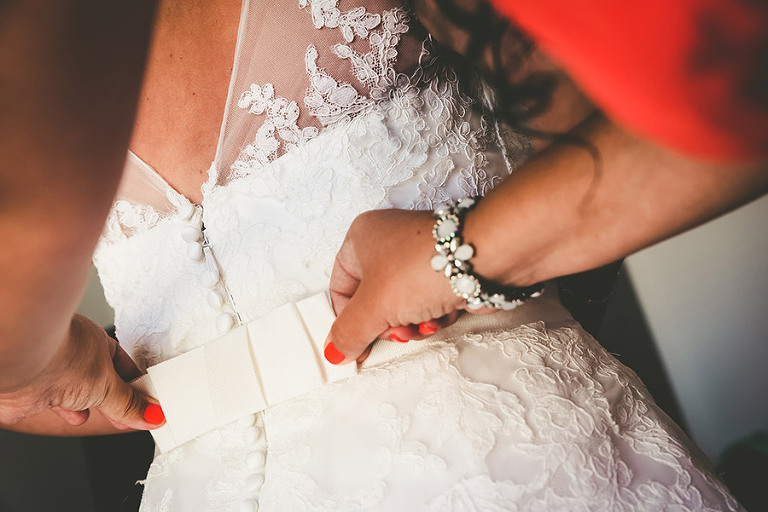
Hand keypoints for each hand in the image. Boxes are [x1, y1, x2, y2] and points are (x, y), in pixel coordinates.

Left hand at [0, 315, 162, 429]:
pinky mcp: (35, 393)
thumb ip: (128, 404)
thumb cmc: (63, 355)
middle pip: (101, 381)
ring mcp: (53, 373)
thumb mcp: (108, 386)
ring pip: (79, 393)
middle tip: (133, 414)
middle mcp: (73, 354)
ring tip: (111, 417)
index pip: (122, 365)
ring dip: (92, 406)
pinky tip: (80, 418)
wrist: (21, 365)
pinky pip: (59, 405)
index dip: (135, 384)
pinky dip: (71, 413)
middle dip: (114, 398)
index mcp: (96, 341)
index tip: (147, 403)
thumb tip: (150, 415)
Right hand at [326, 209, 472, 363]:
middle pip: (373, 300)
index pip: (340, 287)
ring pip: (402, 306)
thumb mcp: (373, 307)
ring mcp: (419, 256)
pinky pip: (429, 303)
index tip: (352, 345)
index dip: (345, 320)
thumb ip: (349, 333)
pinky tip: (442, 313)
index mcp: (361, 238)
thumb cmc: (426, 265)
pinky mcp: (447, 270)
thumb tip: (335, 350)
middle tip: (395, 331)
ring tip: (422, 323)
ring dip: (412, 323)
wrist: (486, 258)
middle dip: (386, 324)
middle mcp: (389, 242)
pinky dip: (434, 315)